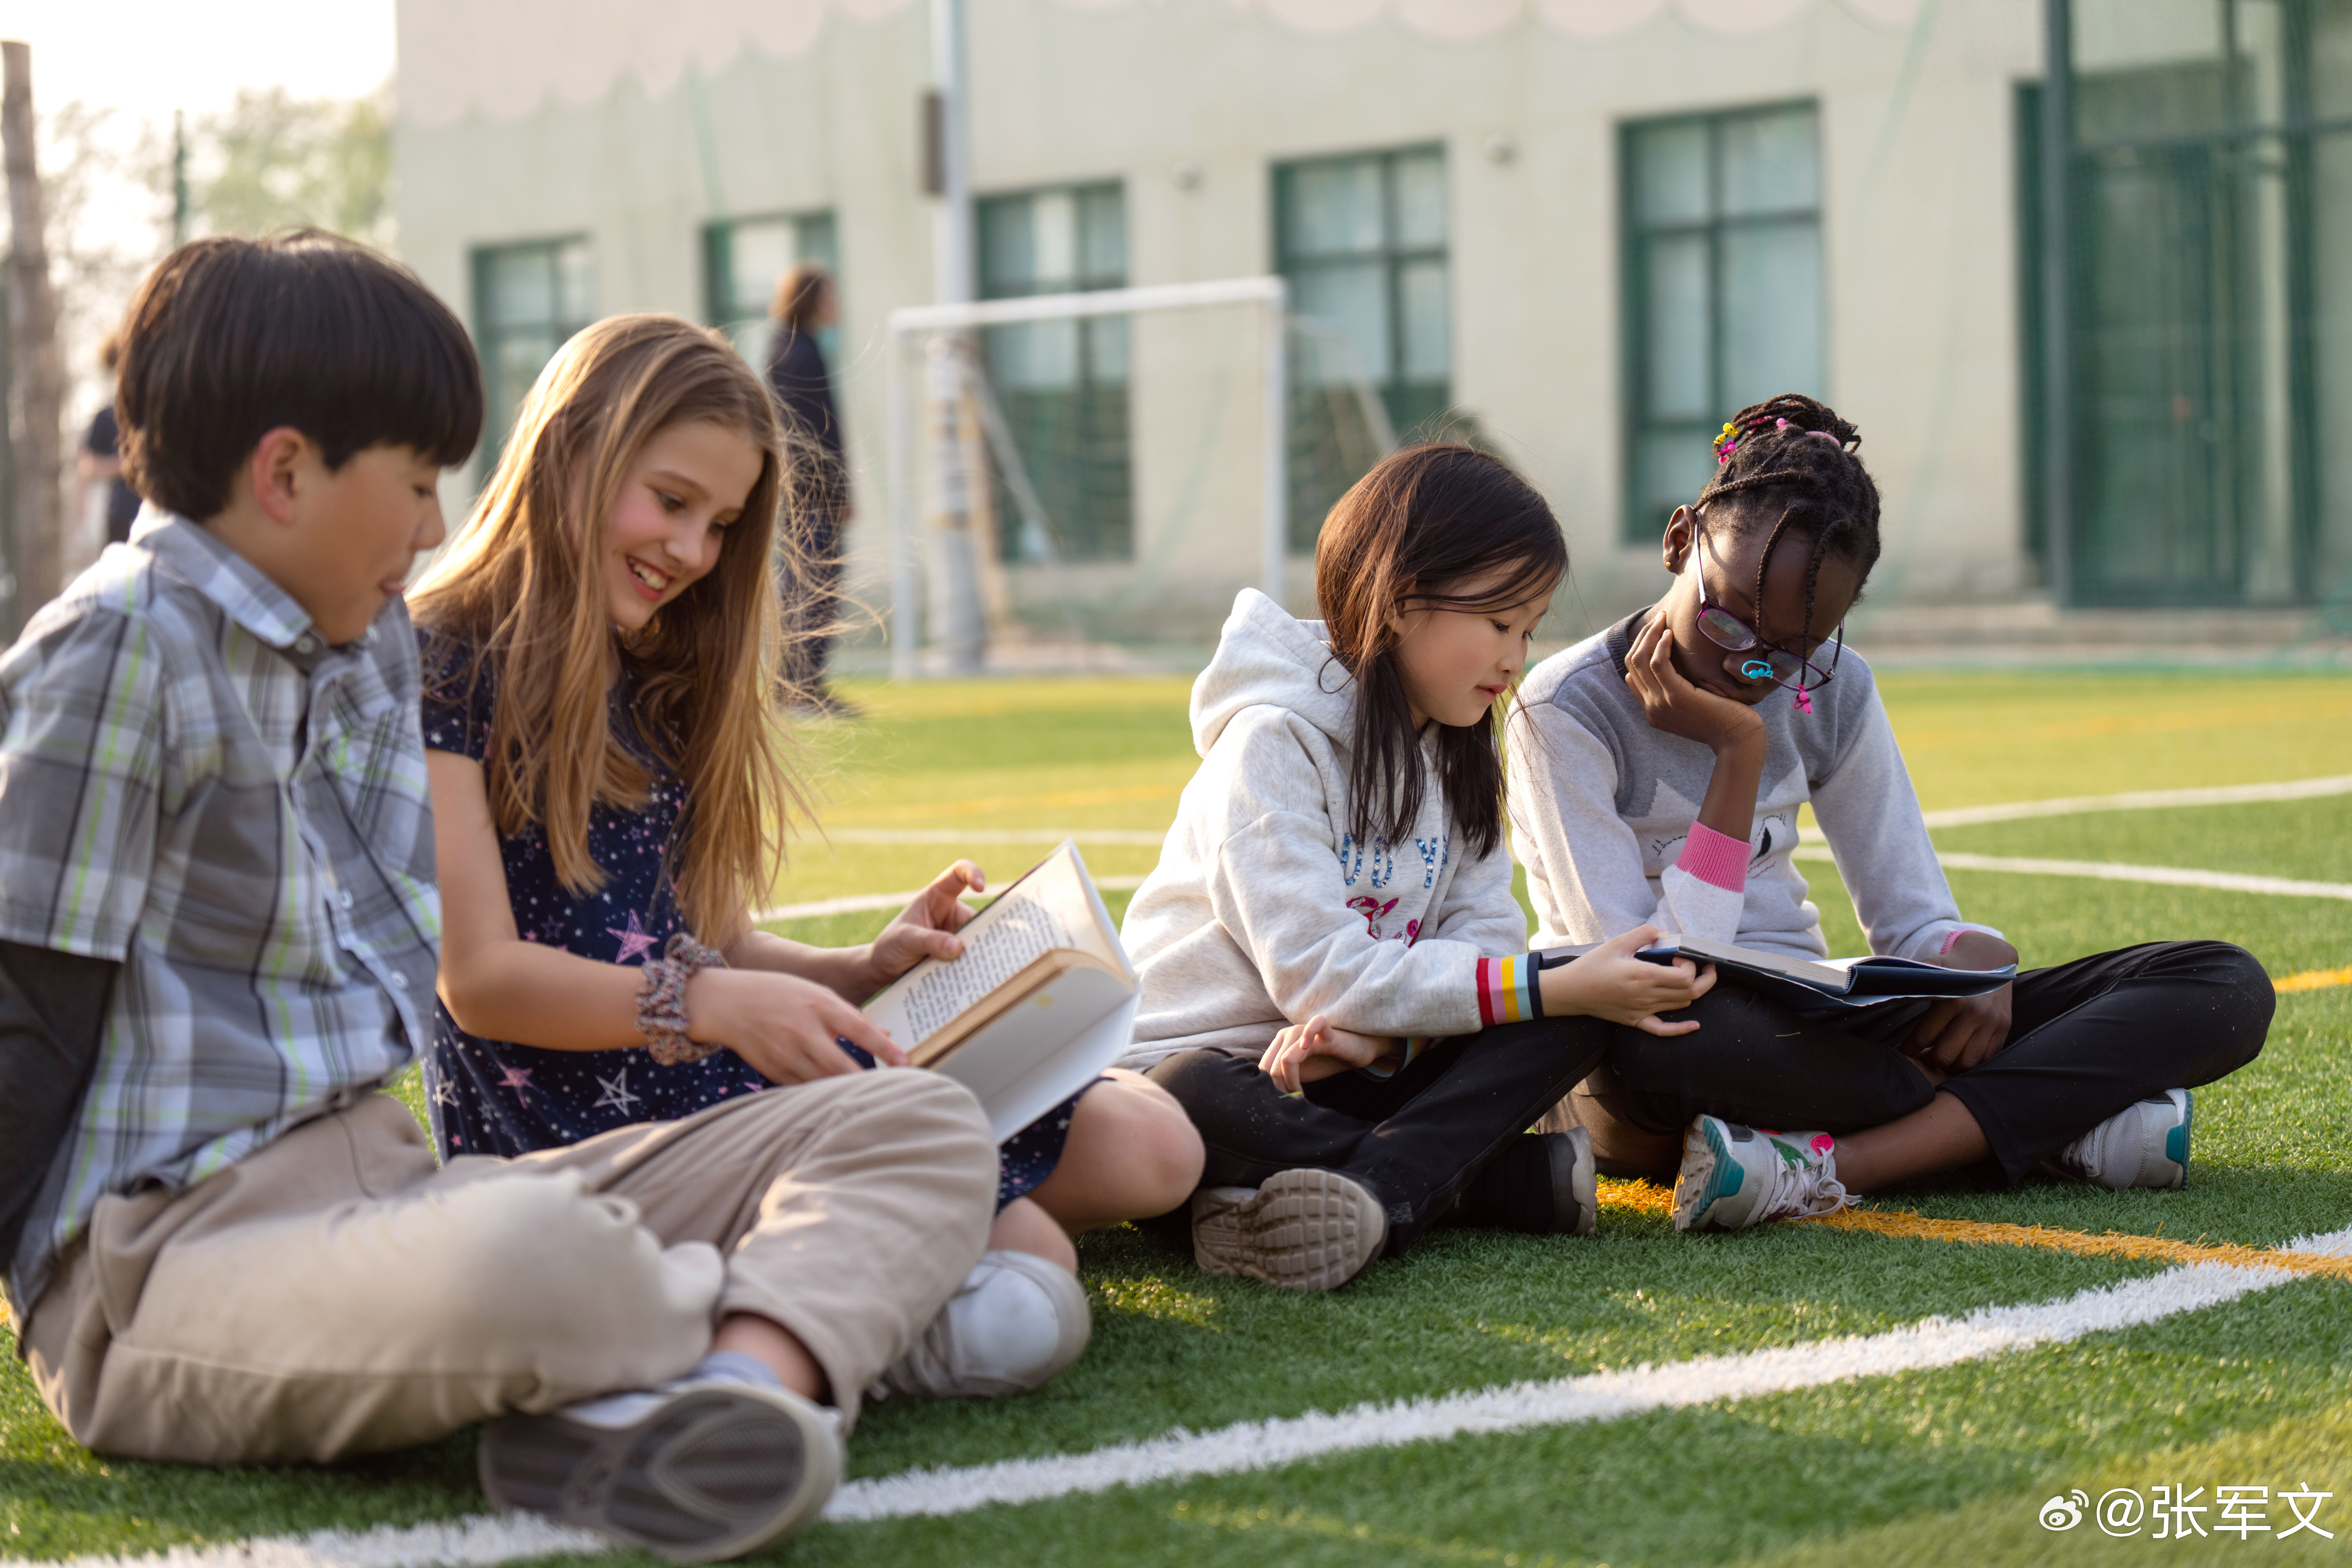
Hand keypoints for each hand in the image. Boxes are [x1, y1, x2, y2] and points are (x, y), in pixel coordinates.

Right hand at [685, 966, 909, 1081]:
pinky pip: (806, 1090)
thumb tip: (888, 1034)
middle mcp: (804, 1031)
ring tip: (872, 1099)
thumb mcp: (818, 994)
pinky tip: (839, 1098)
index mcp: (819, 1006)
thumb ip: (852, 1016)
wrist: (729, 1003)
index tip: (906, 1063)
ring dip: (848, 1092)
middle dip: (869, 1082)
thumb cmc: (781, 994)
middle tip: (894, 1091)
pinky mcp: (775, 1072)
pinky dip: (824, 1094)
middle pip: (843, 1066)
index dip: (885, 1049)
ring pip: (825, 1084)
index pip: (860, 1030)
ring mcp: (787, 1055)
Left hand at [863, 860, 984, 990]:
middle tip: (979, 950)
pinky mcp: (958, 952)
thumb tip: (958, 947)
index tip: (981, 887)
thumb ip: (930, 941)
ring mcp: (956, 932)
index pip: (959, 873)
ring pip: (977, 938)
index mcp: (937, 896)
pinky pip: (971, 955)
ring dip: (976, 952)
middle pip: (975, 915)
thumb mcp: (906, 939)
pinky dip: (971, 964)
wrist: (885, 968)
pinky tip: (968, 976)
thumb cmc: (891, 945)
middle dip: (981, 931)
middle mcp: (951, 912)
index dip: (973, 873)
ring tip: (968, 968)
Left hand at [1258, 1014, 1391, 1092]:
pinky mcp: (1326, 1030)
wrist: (1352, 1052)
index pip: (1263, 1067)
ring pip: (1286, 1058)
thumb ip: (1283, 1080)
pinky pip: (1313, 1026)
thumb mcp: (1299, 1074)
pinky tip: (1306, 1048)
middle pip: (1272, 1066)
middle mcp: (1288, 1033)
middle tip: (1292, 1102)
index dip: (1270, 1087)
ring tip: (1301, 1095)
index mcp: (1279, 1043)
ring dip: (1292, 1082)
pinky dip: (1307, 1037)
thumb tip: (1268, 1097)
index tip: (1284, 1101)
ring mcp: (1305, 1029)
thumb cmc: (1324, 1062)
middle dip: (1280, 1088)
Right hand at [1543, 925, 1716, 1035]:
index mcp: (1642, 975)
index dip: (1691, 965)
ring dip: (1693, 992)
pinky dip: (1681, 1029)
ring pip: (1681, 1006)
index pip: (1684, 977)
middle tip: (1706, 966)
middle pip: (1690, 993)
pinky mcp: (1636, 1020)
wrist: (1570, 991)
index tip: (1680, 956)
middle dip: (1705, 978)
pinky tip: (1695, 1025)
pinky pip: (1663, 1029)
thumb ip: (1644, 933)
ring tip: (1692, 978)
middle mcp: (1646, 996)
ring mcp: (1642, 1011)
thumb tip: (1665, 933)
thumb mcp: (1617, 942)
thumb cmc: (1592, 965)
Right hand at [1623, 613, 1765, 757]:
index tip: (1656, 633)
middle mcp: (1651, 708)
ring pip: (1640, 660)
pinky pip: (1658, 662)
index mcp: (1653, 712)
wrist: (1737, 739)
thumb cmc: (1724, 721)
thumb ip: (1679, 691)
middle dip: (1642, 637)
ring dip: (1650, 634)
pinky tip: (1671, 633)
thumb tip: (1679, 665)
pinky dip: (1661, 644)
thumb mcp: (1694, 706)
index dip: (1640, 650)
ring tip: (1663, 619)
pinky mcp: (1675, 695)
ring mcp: (1660, 703)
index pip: (1633, 676)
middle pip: (1632, 664)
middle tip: (1658, 619)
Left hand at [1906, 930, 2017, 1072]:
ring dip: (1950, 1066)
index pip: (1923, 1037)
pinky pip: (1987, 1057)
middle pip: (1945, 1056)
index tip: (1900, 1052)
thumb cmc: (1954, 965)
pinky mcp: (2004, 1028)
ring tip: (1938, 1060)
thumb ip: (1911, 982)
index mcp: (1953, 1000)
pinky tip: (1958, 1057)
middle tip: (1919, 1058)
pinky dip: (1971, 1062)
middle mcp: (1975, 1014)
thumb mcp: (1931, 968)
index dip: (1908, 1049)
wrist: (1991, 957)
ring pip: (1967, 1062)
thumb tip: (1881, 991)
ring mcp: (1992, 1023)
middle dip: (1928, 1060)